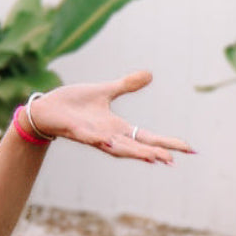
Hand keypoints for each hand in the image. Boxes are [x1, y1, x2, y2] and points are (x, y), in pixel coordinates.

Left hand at [28, 72, 194, 164]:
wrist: (46, 107)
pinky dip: (99, 140)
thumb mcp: (105, 91)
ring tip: (152, 158)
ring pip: (116, 147)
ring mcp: (92, 135)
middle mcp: (108, 135)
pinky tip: (109, 143)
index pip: (148, 137)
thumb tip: (150, 74)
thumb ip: (126, 85)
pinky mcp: (76, 131)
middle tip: (172, 160)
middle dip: (153, 152)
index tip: (189, 149)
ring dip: (132, 152)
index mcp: (117, 127)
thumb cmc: (74, 103)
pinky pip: (89, 138)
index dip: (167, 143)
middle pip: (136, 146)